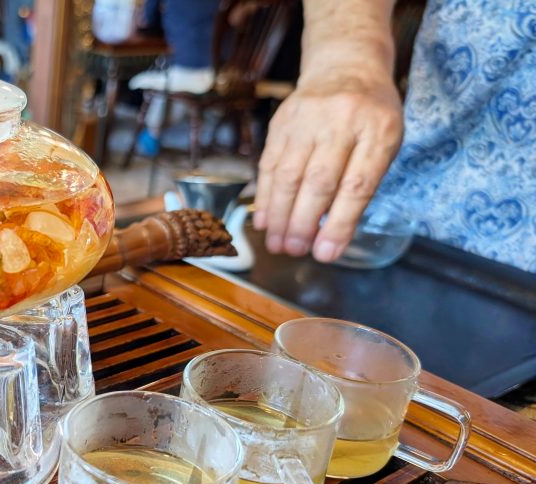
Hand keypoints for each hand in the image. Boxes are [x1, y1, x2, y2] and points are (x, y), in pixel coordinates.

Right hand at [253, 71, 403, 261]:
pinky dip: (265, 196)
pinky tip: (264, 220)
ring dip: (279, 214)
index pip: (358, 183)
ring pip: (288, 174)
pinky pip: (270, 164)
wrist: (345, 64)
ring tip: (277, 244)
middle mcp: (341, 121)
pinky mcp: (282, 122)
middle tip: (295, 251)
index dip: (341, 223)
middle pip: (319, 180)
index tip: (327, 253)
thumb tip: (331, 233)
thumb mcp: (385, 141)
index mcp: (379, 129)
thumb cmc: (371, 115)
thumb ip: (363, 182)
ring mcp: (307, 120)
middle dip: (303, 222)